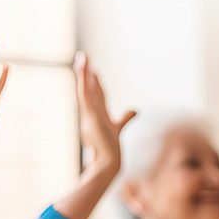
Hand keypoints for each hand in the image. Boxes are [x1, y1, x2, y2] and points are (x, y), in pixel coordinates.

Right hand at [75, 52, 134, 174]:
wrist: (106, 162)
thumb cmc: (111, 149)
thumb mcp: (118, 129)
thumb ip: (125, 118)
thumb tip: (135, 110)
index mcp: (96, 114)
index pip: (95, 94)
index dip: (95, 82)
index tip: (94, 71)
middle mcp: (90, 113)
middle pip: (88, 88)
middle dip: (86, 72)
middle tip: (83, 56)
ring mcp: (89, 114)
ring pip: (85, 89)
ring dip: (83, 72)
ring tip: (82, 57)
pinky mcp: (91, 116)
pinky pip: (86, 96)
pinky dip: (85, 84)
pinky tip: (87, 72)